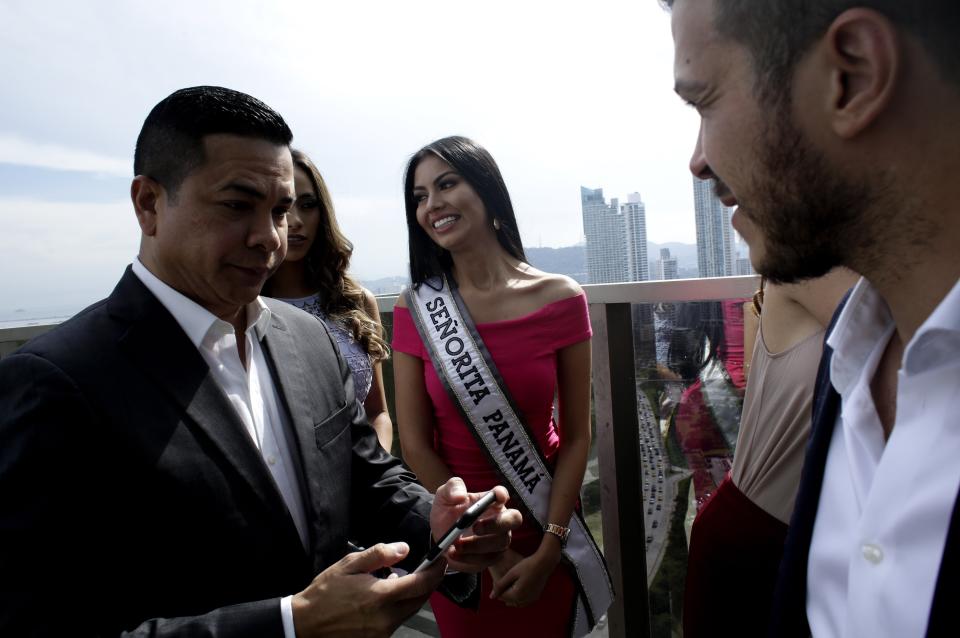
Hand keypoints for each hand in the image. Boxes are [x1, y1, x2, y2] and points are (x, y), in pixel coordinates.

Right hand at [291, 542, 443, 637]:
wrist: (305, 623)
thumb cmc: (325, 593)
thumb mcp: (349, 565)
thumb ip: (379, 555)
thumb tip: (404, 549)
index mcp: (381, 596)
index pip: (422, 584)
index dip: (436, 571)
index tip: (441, 560)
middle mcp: (386, 617)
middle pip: (420, 600)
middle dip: (428, 583)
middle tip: (427, 568)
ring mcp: (383, 631)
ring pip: (410, 610)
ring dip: (412, 595)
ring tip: (399, 580)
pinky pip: (397, 620)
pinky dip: (398, 607)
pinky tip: (385, 598)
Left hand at [429, 478, 521, 572]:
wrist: (440, 536)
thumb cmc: (447, 511)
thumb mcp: (444, 496)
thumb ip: (452, 489)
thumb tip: (460, 496)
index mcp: (490, 501)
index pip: (502, 494)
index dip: (502, 494)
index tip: (497, 496)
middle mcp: (500, 519)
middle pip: (513, 520)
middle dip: (496, 524)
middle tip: (476, 528)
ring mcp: (498, 540)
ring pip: (500, 544)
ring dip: (477, 546)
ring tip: (456, 546)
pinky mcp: (491, 557)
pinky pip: (486, 560)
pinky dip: (469, 558)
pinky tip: (453, 554)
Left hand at [490, 542, 560, 607]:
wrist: (544, 563)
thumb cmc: (527, 565)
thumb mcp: (511, 573)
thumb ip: (500, 585)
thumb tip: (491, 597)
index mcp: (517, 595)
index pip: (502, 597)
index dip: (498, 588)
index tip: (501, 578)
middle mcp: (525, 600)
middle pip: (509, 601)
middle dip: (505, 593)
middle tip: (505, 580)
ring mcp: (531, 599)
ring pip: (517, 603)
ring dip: (511, 596)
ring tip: (510, 584)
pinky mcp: (536, 596)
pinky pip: (524, 601)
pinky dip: (519, 597)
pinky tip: (518, 589)